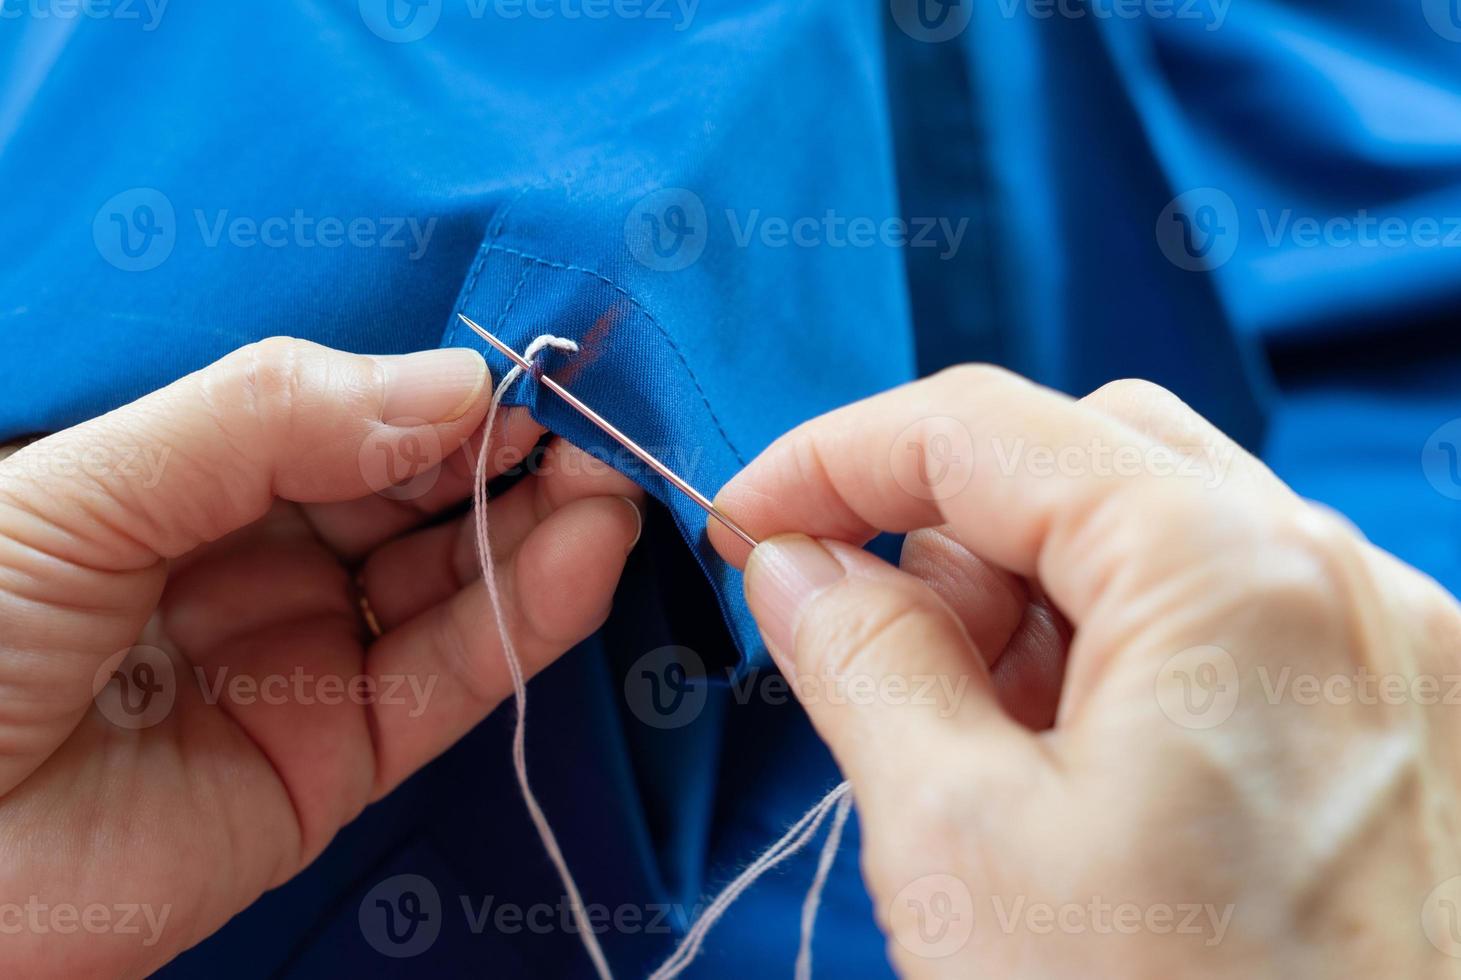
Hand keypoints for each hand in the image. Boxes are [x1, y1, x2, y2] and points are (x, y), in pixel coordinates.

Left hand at [0, 338, 642, 976]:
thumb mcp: (84, 486)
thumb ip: (265, 420)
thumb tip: (454, 383)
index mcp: (185, 479)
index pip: (343, 418)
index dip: (436, 390)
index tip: (532, 363)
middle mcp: (254, 563)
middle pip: (412, 496)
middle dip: (508, 454)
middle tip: (598, 419)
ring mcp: (300, 664)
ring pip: (449, 584)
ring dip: (540, 528)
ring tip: (615, 478)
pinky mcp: (335, 767)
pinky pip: (446, 681)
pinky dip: (524, 620)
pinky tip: (584, 554)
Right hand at [710, 368, 1460, 977]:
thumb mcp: (954, 840)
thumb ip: (860, 659)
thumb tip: (796, 564)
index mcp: (1232, 574)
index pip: (984, 428)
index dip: (836, 460)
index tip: (751, 525)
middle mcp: (1341, 582)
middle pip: (1082, 457)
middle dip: (944, 531)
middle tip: (864, 646)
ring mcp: (1396, 653)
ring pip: (1157, 529)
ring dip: (1032, 599)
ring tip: (981, 746)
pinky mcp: (1408, 726)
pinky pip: (1228, 617)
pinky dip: (1120, 653)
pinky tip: (1076, 773)